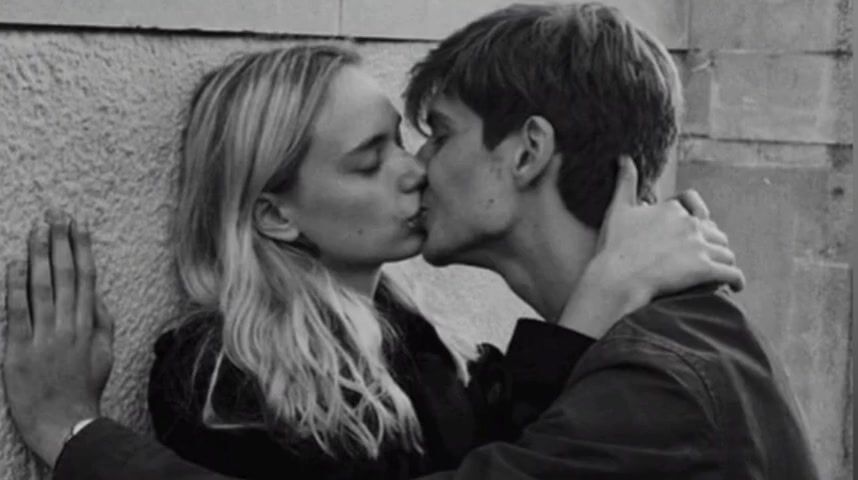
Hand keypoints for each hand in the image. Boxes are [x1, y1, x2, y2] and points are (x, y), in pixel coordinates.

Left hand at [3, 211, 113, 466]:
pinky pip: (18, 312)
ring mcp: (44, 337)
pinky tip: (15, 265)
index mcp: (89, 326)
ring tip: (36, 230)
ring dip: (40, 256)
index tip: (78, 226)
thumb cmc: (84, 390)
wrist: (64, 422)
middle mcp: (69, 326)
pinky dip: (16, 286)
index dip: (82, 250)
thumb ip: (104, 324)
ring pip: (43, 287)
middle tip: (56, 215)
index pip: (87, 278)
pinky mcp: (20, 350)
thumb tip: (98, 297)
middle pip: (66, 276)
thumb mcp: (105, 355)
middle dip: (61, 243)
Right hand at [559, 156, 744, 336]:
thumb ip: (626, 181)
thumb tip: (623, 157)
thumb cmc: (615, 245)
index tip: (695, 231)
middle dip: (712, 243)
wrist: (617, 277)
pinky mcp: (705, 270)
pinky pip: (733, 274)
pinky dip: (737, 281)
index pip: (696, 210)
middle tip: (706, 257)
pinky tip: (735, 288)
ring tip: (720, 272)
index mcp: (672, 209)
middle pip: (714, 232)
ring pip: (726, 252)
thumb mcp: (618, 208)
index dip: (698, 220)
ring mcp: (699, 247)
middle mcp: (690, 224)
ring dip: (724, 262)